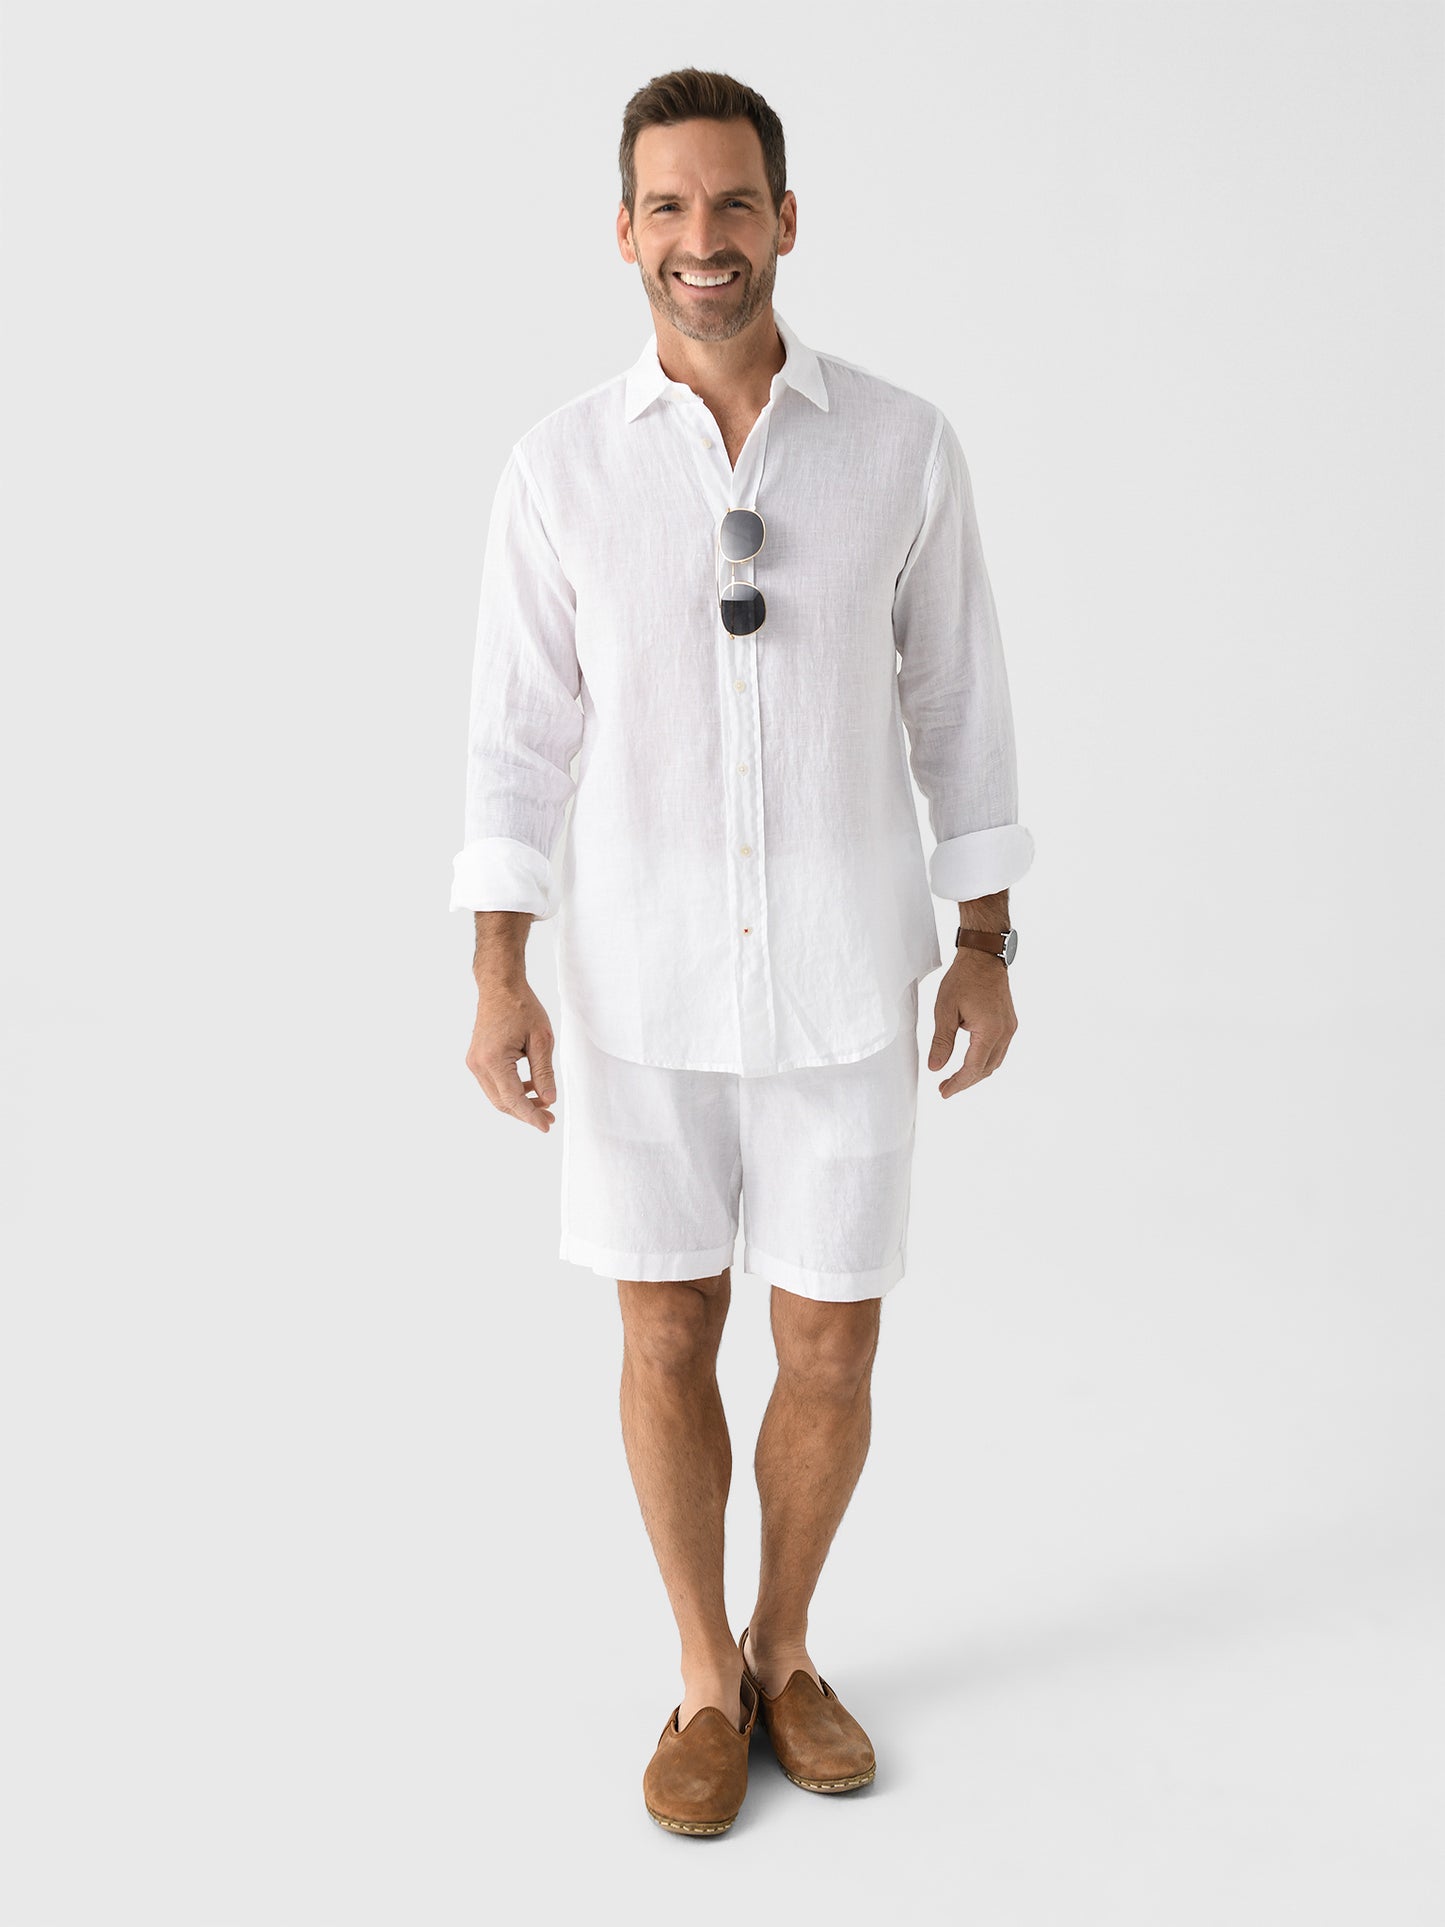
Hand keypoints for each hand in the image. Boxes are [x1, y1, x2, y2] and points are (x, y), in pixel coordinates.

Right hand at [466, 976, 557, 1131]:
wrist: (500, 987)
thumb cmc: (521, 1007)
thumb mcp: (541, 1040)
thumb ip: (544, 1072)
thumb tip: (548, 1099)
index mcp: (493, 1060)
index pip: (513, 1098)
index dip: (531, 1115)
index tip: (546, 1125)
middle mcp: (478, 1064)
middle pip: (502, 1102)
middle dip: (525, 1113)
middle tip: (549, 1117)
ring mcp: (474, 1063)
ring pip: (496, 1096)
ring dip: (518, 1103)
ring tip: (543, 1104)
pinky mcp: (476, 1060)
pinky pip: (493, 1084)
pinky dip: (511, 1091)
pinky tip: (530, 1088)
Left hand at [927, 952, 1017, 1097]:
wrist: (984, 957)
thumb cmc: (964, 979)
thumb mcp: (945, 1010)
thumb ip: (941, 1041)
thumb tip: (935, 1068)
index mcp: (989, 1031)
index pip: (973, 1068)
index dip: (958, 1083)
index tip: (943, 1092)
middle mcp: (1005, 1032)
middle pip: (986, 1069)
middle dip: (966, 1081)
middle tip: (945, 1088)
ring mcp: (1009, 1028)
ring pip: (994, 1062)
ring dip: (976, 1073)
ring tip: (955, 1078)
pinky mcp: (1009, 1023)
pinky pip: (999, 1051)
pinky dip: (984, 1061)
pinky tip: (970, 1061)